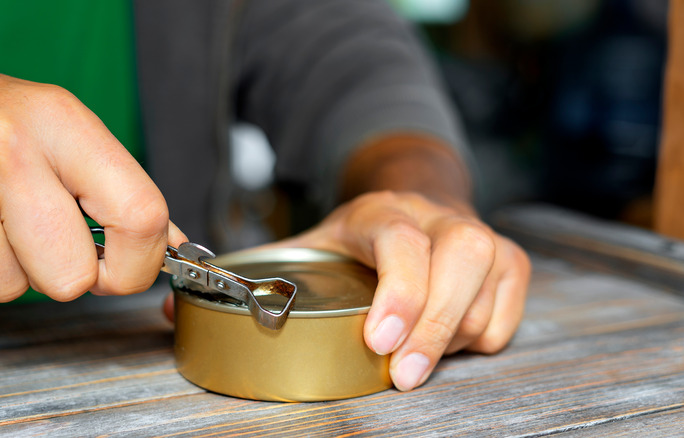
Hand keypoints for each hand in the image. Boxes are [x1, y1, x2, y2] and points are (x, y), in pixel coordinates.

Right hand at [0, 57, 186, 302]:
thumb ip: (116, 187)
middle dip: (59, 271)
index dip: (139, 263)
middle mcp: (6, 149)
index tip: (124, 266)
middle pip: (71, 277)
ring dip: (1, 266)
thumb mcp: (56, 128)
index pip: (140, 215)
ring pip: (9, 290)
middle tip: (35, 232)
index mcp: (59, 121)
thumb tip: (169, 243)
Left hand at [261, 191, 529, 390]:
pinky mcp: (508, 260)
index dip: (399, 291)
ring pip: (487, 289)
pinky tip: (447, 339)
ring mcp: (479, 234)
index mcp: (381, 210)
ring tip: (416, 352)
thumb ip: (270, 273)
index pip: (401, 240)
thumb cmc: (358, 240)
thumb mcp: (312, 245)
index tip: (379, 341)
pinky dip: (481, 338)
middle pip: (462, 255)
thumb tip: (204, 306)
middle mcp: (435, 215)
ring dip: (451, 337)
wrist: (412, 208)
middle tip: (404, 375)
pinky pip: (507, 312)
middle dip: (435, 324)